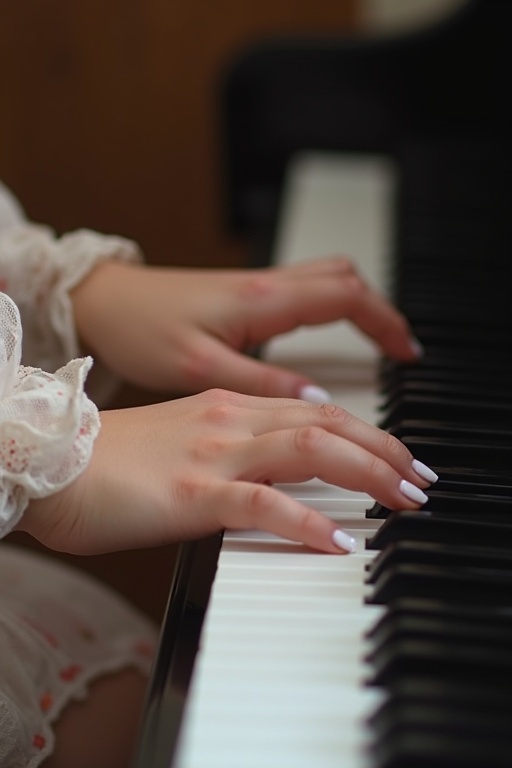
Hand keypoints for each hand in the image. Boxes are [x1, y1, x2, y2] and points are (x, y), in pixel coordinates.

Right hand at [20, 389, 434, 555]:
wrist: (51, 461)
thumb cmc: (111, 458)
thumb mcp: (185, 439)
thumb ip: (234, 447)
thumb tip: (278, 471)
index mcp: (228, 406)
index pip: (315, 410)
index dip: (366, 431)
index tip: (397, 456)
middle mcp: (229, 421)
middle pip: (326, 424)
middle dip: (383, 449)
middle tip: (417, 479)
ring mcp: (213, 455)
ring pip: (309, 451)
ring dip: (366, 473)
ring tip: (401, 499)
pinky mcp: (191, 494)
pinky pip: (262, 504)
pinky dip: (307, 521)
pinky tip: (338, 541)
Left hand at [71, 256, 421, 397]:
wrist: (103, 302)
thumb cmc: (141, 329)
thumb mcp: (200, 367)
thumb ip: (261, 383)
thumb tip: (316, 398)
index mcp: (263, 301)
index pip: (347, 297)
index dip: (384, 323)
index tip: (406, 356)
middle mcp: (266, 286)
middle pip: (347, 279)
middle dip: (382, 311)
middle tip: (401, 351)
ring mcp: (255, 288)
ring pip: (328, 280)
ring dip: (360, 307)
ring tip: (377, 346)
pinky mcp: (243, 298)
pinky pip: (304, 293)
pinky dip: (331, 310)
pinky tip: (326, 340)